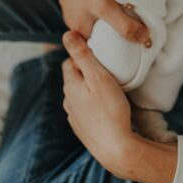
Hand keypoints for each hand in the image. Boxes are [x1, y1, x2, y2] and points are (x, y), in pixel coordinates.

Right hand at [52, 0, 150, 43]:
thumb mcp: (103, 7)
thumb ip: (123, 25)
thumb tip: (145, 39)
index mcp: (78, 30)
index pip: (99, 48)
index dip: (116, 49)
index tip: (137, 49)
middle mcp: (77, 19)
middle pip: (103, 31)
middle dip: (119, 31)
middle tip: (142, 30)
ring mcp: (80, 4)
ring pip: (104, 15)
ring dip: (118, 13)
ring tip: (137, 13)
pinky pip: (103, 0)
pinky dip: (113, 0)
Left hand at [61, 30, 134, 174]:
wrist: (116, 148)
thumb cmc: (110, 110)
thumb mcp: (98, 77)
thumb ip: (83, 55)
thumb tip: (67, 34)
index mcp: (70, 85)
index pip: (70, 61)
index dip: (84, 56)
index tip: (101, 58)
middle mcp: (68, 100)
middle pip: (75, 77)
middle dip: (88, 71)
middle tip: (108, 72)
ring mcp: (74, 116)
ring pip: (80, 94)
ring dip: (90, 88)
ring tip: (109, 89)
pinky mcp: (82, 128)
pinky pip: (86, 109)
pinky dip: (94, 104)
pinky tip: (107, 107)